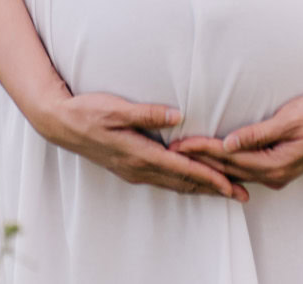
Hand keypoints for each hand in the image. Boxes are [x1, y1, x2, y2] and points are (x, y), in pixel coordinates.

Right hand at [35, 87, 250, 201]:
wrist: (61, 123)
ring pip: (175, 184)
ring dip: (201, 188)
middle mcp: (140, 168)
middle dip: (214, 189)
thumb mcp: (117, 108)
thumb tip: (178, 115)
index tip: (232, 185)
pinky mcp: (130, 167)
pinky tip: (191, 181)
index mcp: (140, 154)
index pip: (183, 169)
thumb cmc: (88, 111)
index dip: (209, 177)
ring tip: (225, 191)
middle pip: (184, 183)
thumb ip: (148, 113)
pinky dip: (184, 182)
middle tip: (241, 194)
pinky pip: (164, 180)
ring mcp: (134, 170)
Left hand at [167, 82, 302, 191]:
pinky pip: (245, 170)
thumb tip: (229, 144)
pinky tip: (214, 162)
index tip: (180, 144)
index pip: (229, 159)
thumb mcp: (289, 119)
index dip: (203, 150)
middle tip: (172, 151)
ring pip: (235, 172)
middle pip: (228, 170)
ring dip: (210, 164)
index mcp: (275, 164)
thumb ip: (259, 134)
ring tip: (186, 157)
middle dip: (199, 160)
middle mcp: (274, 175)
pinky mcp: (278, 167)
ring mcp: (276, 174)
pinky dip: (226, 166)